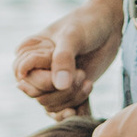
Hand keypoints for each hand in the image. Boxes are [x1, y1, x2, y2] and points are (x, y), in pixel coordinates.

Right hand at [13, 0, 122, 115]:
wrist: (109, 25)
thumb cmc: (87, 23)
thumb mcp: (73, 36)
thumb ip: (63, 59)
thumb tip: (59, 85)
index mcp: (29, 53)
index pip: (27, 81)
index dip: (46, 82)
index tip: (72, 69)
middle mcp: (37, 69)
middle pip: (40, 97)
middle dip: (63, 92)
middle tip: (82, 75)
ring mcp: (52, 82)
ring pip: (52, 106)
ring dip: (72, 99)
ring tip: (88, 82)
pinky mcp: (67, 91)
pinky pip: (64, 112)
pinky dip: (76, 112)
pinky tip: (86, 106)